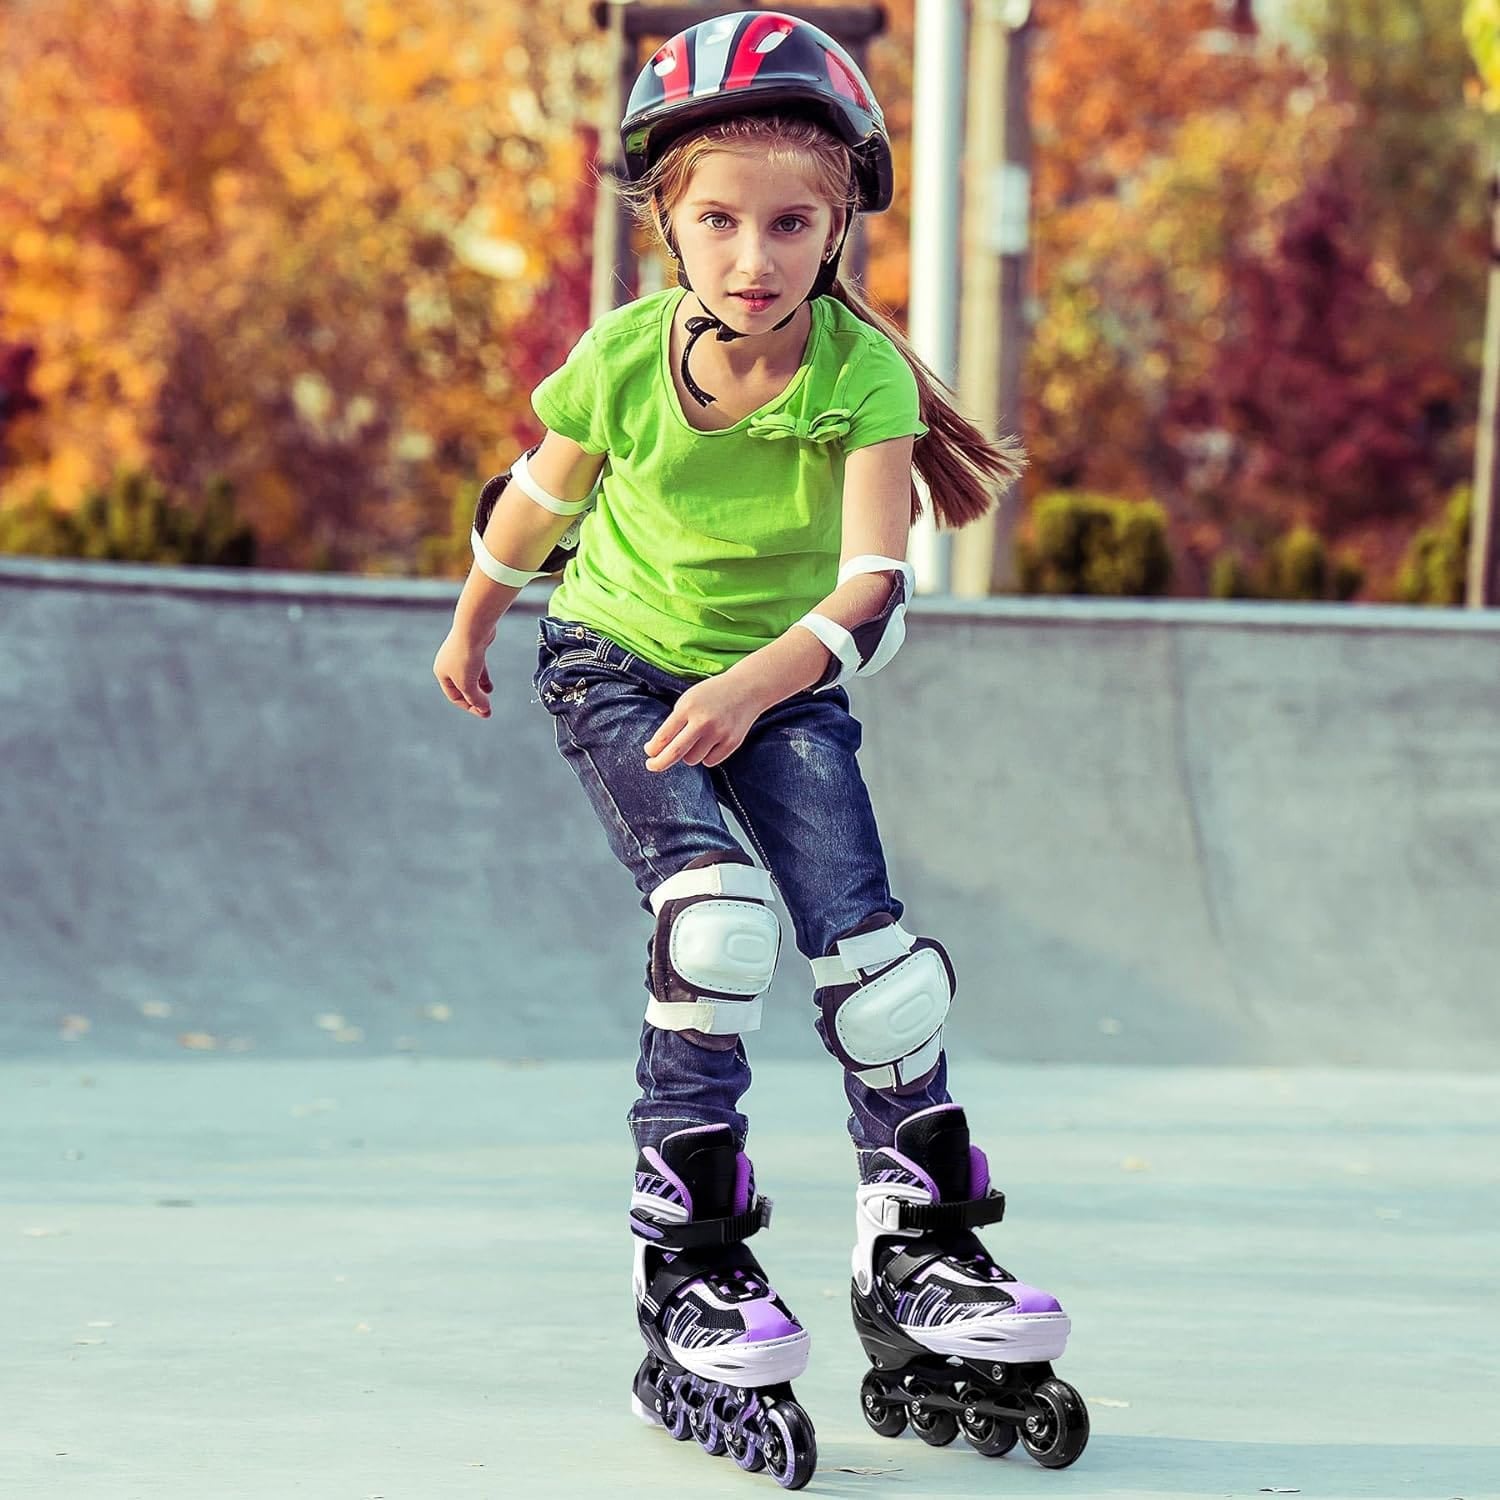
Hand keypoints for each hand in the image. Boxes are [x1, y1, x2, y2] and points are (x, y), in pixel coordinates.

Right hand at [433, 623, 495, 718]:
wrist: (474, 627)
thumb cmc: (466, 655)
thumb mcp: (468, 683)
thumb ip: (475, 698)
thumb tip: (483, 709)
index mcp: (441, 672)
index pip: (454, 696)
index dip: (469, 707)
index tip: (484, 713)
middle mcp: (448, 664)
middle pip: (461, 688)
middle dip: (474, 699)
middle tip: (487, 710)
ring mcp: (460, 655)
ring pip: (469, 678)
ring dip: (478, 689)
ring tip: (487, 698)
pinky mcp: (472, 649)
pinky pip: (477, 668)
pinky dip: (482, 678)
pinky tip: (489, 686)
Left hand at [644, 671, 764, 771]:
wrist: (747, 688)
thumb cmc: (712, 695)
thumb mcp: (689, 700)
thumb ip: (675, 722)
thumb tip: (658, 750)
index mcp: (688, 707)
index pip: (663, 736)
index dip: (652, 749)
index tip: (648, 753)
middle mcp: (703, 721)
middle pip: (674, 753)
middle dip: (659, 763)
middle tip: (651, 766)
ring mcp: (719, 733)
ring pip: (692, 759)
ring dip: (688, 754)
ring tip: (696, 740)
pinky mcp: (732, 742)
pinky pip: (710, 761)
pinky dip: (706, 756)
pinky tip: (711, 742)